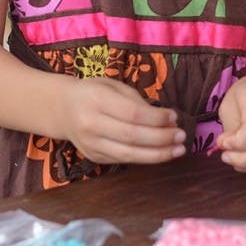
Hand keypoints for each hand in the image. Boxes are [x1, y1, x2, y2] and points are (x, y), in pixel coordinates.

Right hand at [58, 77, 185, 164]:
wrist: (62, 109)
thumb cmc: (94, 92)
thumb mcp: (113, 85)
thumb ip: (136, 100)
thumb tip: (165, 119)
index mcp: (96, 100)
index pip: (132, 114)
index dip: (157, 118)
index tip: (174, 117)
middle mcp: (91, 124)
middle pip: (132, 137)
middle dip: (162, 138)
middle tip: (182, 136)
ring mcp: (90, 144)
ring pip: (128, 155)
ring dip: (158, 155)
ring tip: (178, 150)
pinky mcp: (93, 157)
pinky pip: (123, 160)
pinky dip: (145, 158)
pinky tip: (161, 153)